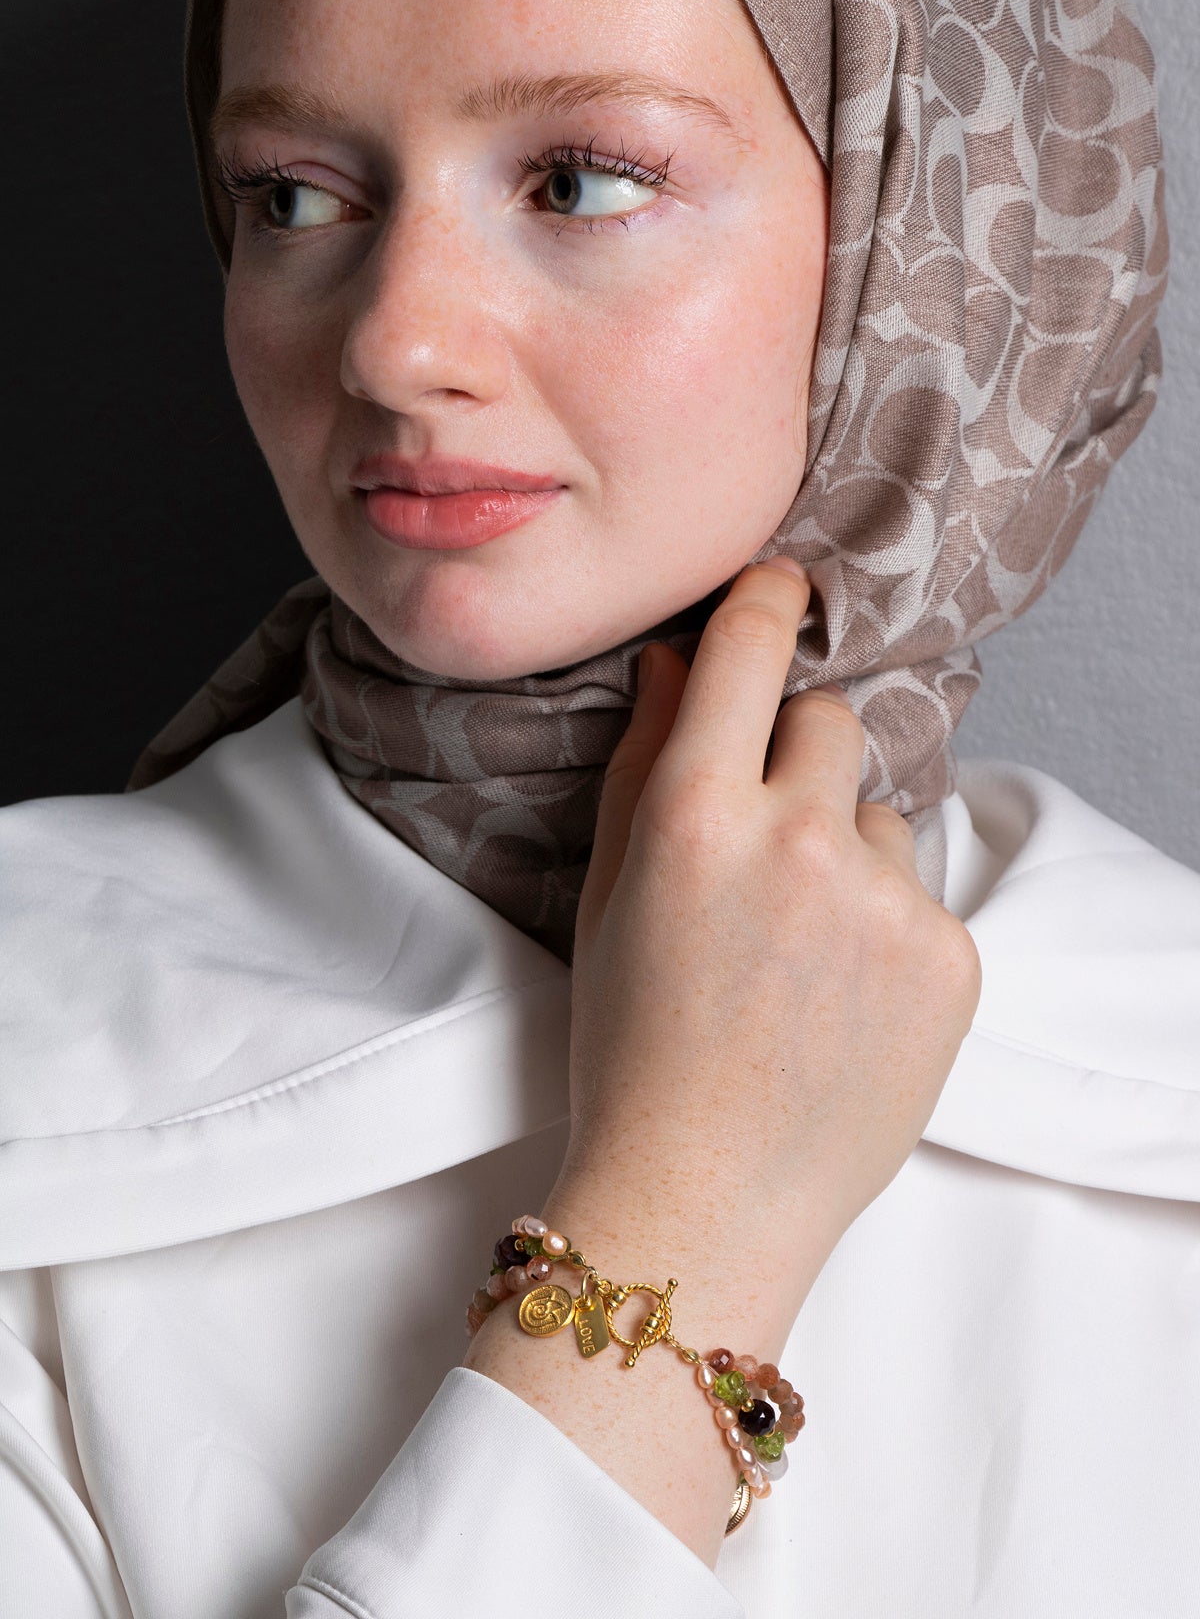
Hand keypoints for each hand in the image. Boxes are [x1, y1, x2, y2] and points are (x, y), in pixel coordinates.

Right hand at [557, 558, 981, 1306]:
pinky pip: (919, 895)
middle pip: (828, 719)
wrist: (702, 1200)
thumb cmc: (629, 1051)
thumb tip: (676, 661)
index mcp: (694, 814)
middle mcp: (796, 839)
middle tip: (762, 842)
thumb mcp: (605, 899)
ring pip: (877, 814)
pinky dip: (886, 928)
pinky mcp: (949, 957)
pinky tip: (841, 1000)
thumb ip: (639, 765)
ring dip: (843, 852)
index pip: (753, 646)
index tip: (781, 587)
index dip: (768, 601)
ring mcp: (883, 901)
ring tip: (797, 955)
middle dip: (796, 755)